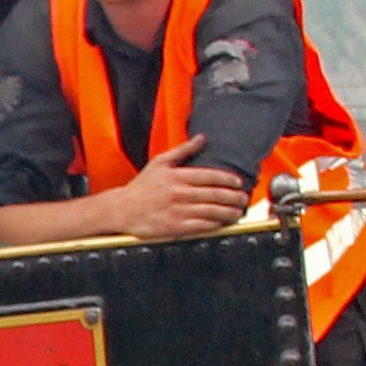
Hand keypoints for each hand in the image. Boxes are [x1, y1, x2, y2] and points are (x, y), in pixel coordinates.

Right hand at [92, 137, 250, 239]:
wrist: (122, 209)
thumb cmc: (141, 187)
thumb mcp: (159, 162)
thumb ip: (183, 150)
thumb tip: (202, 138)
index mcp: (178, 176)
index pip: (211, 175)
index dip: (228, 179)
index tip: (238, 183)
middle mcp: (180, 193)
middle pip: (215, 194)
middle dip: (234, 197)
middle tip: (243, 199)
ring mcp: (178, 211)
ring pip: (212, 212)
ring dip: (229, 212)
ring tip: (238, 212)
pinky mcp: (175, 227)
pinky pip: (201, 226)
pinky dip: (214, 225)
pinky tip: (221, 223)